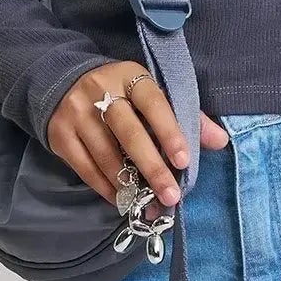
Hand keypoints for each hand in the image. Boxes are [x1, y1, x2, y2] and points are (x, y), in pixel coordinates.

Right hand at [46, 62, 228, 217]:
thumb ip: (187, 115)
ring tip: (149, 203)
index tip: (184, 161)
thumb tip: (221, 141)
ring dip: (129, 184)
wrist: (63, 83)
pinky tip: (122, 199)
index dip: (169, 132)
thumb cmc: (121, 93)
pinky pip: (85, 168)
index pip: (153, 102)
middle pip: (129, 134)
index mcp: (129, 76)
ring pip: (106, 155)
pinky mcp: (60, 135)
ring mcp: (76, 114)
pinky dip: (106, 188)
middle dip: (153, 168)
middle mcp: (99, 91)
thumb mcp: (152, 93)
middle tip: (171, 196)